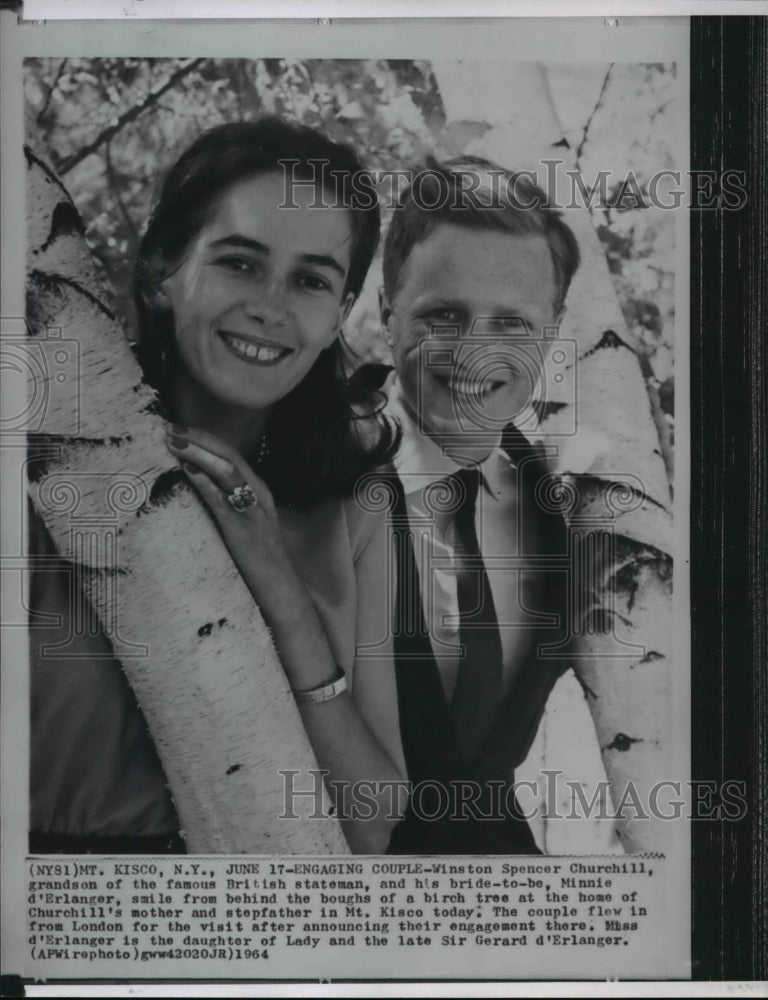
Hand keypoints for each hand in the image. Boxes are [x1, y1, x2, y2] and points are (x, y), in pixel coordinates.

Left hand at [165, 424, 294, 600]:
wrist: (280, 586)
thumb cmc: (258, 557)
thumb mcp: (244, 522)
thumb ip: (227, 501)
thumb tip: (198, 484)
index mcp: (258, 489)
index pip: (231, 453)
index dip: (204, 438)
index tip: (179, 428)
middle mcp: (258, 493)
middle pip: (229, 455)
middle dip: (198, 438)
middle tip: (169, 427)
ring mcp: (252, 509)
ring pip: (227, 470)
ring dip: (199, 452)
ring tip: (174, 441)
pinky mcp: (243, 528)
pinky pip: (223, 499)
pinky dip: (205, 481)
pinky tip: (188, 470)